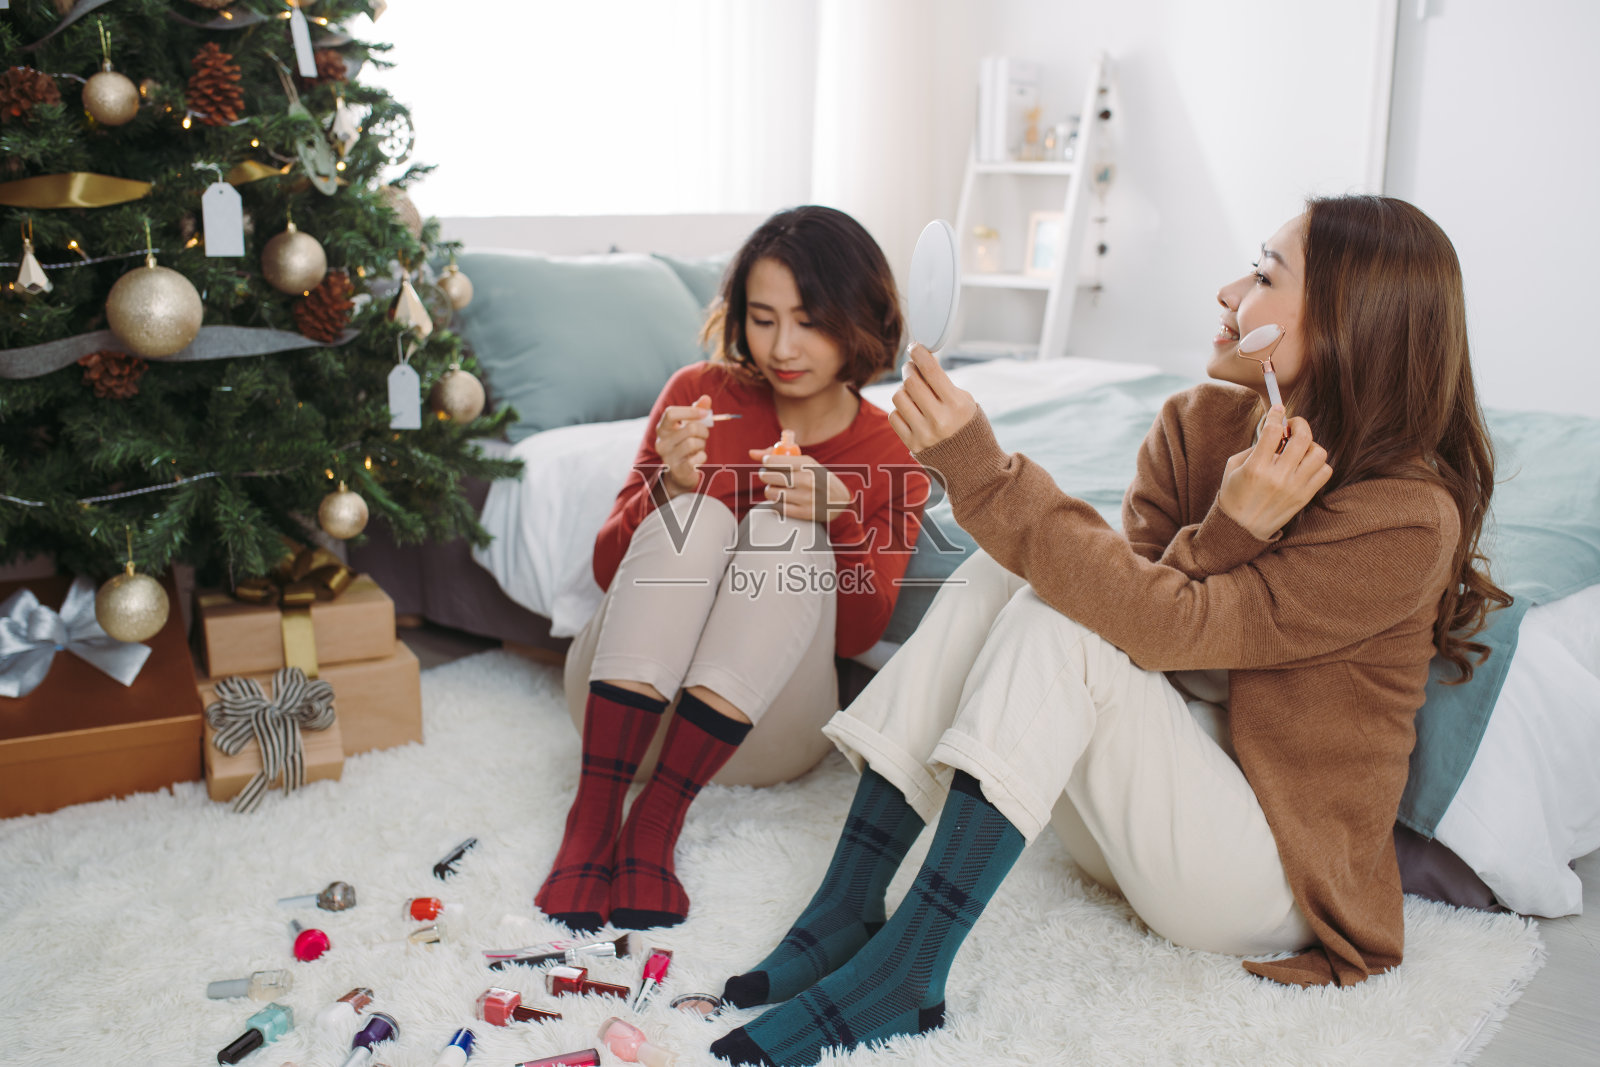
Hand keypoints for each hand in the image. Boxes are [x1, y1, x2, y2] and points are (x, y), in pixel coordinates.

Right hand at [656, 394, 712, 495]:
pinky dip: (702, 456)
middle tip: (703, 436)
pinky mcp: (678, 470)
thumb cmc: (685, 445)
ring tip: (699, 447)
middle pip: (690, 428)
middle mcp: (662, 442)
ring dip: (702, 444)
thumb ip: (697, 411)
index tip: (704, 413)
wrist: (680, 474)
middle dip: (704, 431)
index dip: (690, 411)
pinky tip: (698, 459)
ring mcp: (668, 457)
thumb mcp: (690, 426)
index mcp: (662, 429)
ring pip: (694, 443)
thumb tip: (706, 398)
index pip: (670, 413)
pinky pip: (698, 458)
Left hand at [747, 447, 850, 521]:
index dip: (766, 461)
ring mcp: (805, 497)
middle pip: (769, 476)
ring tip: (777, 489)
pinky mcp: (803, 513)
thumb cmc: (818, 479)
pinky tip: (782, 500)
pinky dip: (775, 504)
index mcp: (808, 464)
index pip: (775, 460)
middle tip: (770, 476)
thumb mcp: (806, 463)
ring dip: (770, 491)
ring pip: (771, 493)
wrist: (841, 502)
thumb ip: (779, 456)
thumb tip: (752, 453)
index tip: (767, 463)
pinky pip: (777, 508)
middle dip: (766, 476)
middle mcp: (807, 480)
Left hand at [888, 344, 977, 452]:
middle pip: (911, 381)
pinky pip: (894, 416)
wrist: (971, 464)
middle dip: (909, 369)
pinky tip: (911, 411)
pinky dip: (900, 409)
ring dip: (903, 390)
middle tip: (912, 368)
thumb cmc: (967, 425)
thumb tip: (920, 359)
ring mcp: (924, 433)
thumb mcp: (965, 401)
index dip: (919, 353)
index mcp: (957, 405)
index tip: (914, 346)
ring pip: (899, 397)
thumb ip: (943, 382)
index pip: (931, 370)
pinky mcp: (912, 444)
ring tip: (913, 392)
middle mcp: (939, 419)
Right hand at [1216, 406, 1333, 539]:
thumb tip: (1276, 431)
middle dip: (1299, 424)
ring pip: (1318, 453)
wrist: (1240, 529)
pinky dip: (1317, 463)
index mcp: (1256, 468)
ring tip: (1298, 448)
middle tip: (1292, 425)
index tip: (1278, 409)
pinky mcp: (1305, 497)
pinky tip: (1304, 464)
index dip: (1277, 415)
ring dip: (1309, 445)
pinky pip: (1325, 471)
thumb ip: (1255, 447)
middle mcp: (1278, 477)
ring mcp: (1294, 488)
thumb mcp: (1234, 467)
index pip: (1273, 431)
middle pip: (1302, 437)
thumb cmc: (1234, 494)